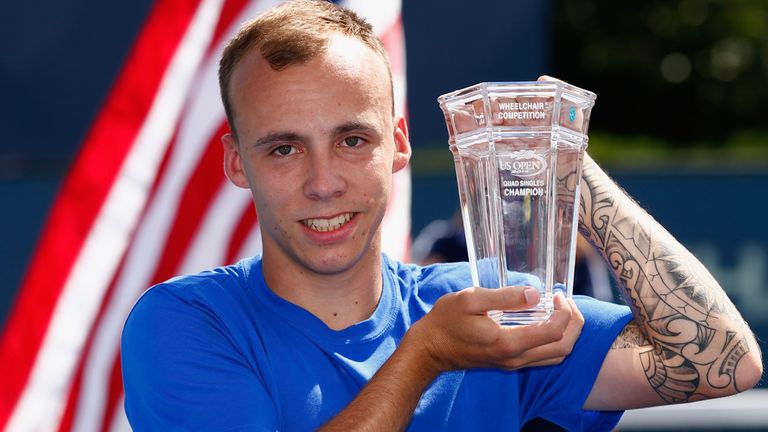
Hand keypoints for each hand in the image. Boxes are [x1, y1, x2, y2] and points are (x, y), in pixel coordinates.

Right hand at [407, 287, 583, 372]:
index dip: (564, 312)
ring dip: (567, 335)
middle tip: (567, 302)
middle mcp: (515, 358)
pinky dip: (554, 341)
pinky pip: (544, 357)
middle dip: (574, 325)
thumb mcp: (471, 299)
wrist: (429, 349)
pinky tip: (546, 321)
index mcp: (508, 342)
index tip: (557, 295)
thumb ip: (504, 296)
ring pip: (556, 356)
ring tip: (561, 310)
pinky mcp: (509, 362)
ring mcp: (512, 363)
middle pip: (563, 349)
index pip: (553, 332)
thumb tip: (534, 293)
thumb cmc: (446, 321)